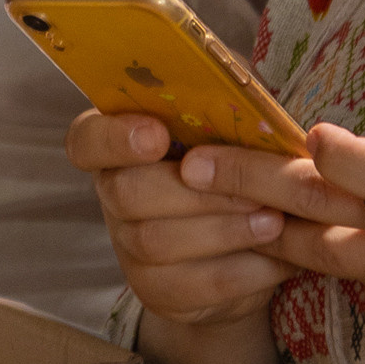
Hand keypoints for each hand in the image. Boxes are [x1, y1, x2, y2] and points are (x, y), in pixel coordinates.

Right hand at [65, 112, 364, 334]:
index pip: (86, 138)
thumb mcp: (236, 117)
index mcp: (122, 141)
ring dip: (224, 229)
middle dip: (197, 193)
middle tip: (252, 190)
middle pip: (127, 194)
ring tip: (274, 220)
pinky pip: (193, 286)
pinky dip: (243, 270)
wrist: (255, 241)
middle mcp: (114, 194)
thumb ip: (226, 92)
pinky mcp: (159, 294)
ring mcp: (130, 250)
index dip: (113, 138)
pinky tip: (278, 254)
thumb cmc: (242, 159)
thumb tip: (230, 69)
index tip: (156, 135)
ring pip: (159, 242)